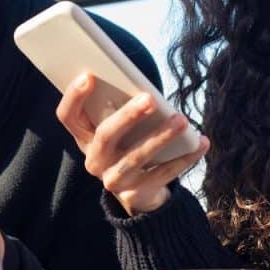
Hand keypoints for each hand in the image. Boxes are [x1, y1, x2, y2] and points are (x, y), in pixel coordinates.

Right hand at [56, 73, 209, 215]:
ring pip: (136, 156)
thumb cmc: (128, 143)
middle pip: (105, 136)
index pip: (68, 116)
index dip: (74, 97)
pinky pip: (162, 174)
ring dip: (161, 137)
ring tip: (183, 120)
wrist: (137, 191)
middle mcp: (94, 160)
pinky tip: (200, 142)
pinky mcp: (136, 194)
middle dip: (128, 116)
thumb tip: (140, 87)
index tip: (89, 75)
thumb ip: (119, 109)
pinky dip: (184, 158)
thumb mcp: (117, 128)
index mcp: (84, 137)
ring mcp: (114, 180)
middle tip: (151, 98)